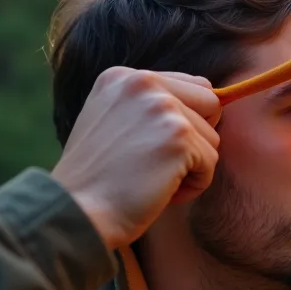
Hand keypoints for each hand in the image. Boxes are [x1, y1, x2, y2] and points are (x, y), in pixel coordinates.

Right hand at [52, 68, 221, 249]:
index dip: (187, 122)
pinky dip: (193, 186)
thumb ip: (151, 106)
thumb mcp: (114, 122)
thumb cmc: (98, 180)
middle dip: (196, 140)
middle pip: (210, 105)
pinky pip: (210, 163)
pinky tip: (159, 192)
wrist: (76, 212)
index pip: (193, 85)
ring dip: (191, 167)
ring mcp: (162, 107)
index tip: (154, 146)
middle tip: (158, 164)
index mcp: (122, 77)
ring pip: (212, 137)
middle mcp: (142, 82)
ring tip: (151, 179)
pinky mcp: (178, 137)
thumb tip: (215, 101)